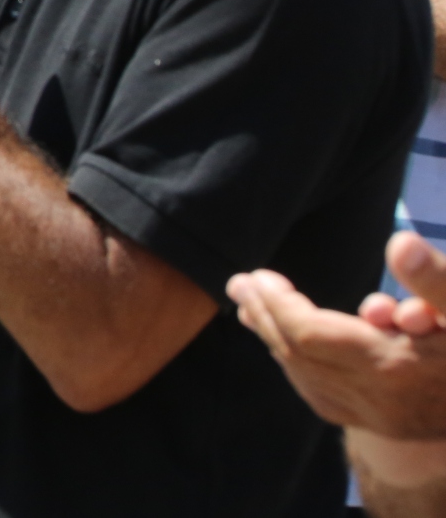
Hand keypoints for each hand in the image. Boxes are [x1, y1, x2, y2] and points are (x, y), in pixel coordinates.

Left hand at [229, 232, 445, 438]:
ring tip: (253, 306)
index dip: (277, 305)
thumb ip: (436, 280)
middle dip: (265, 316)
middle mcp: (379, 400)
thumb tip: (399, 241)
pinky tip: (288, 345)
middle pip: (298, 356)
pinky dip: (297, 366)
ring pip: (306, 378)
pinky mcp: (384, 428)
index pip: (310, 335)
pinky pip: (322, 396)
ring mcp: (379, 420)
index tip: (255, 275)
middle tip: (242, 283)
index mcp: (397, 369)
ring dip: (275, 339)